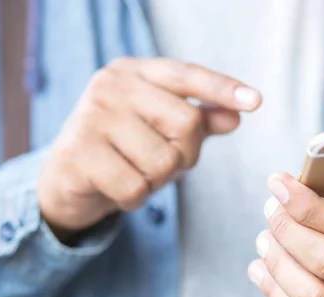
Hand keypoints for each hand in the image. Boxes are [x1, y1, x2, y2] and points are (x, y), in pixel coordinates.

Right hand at [38, 57, 261, 236]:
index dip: (222, 88)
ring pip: (163, 161)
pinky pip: (136, 188)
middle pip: (186, 124)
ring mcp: (91, 117)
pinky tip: (117, 188)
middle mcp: (111, 86)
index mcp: (134, 72)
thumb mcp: (163, 130)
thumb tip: (236, 117)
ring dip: (158, 180)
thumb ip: (200, 120)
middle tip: (159, 159)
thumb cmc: (125, 149)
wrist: (68, 178)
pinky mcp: (78, 154)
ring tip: (135, 171)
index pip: (187, 75)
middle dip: (184, 154)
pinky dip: (135, 198)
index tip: (255, 102)